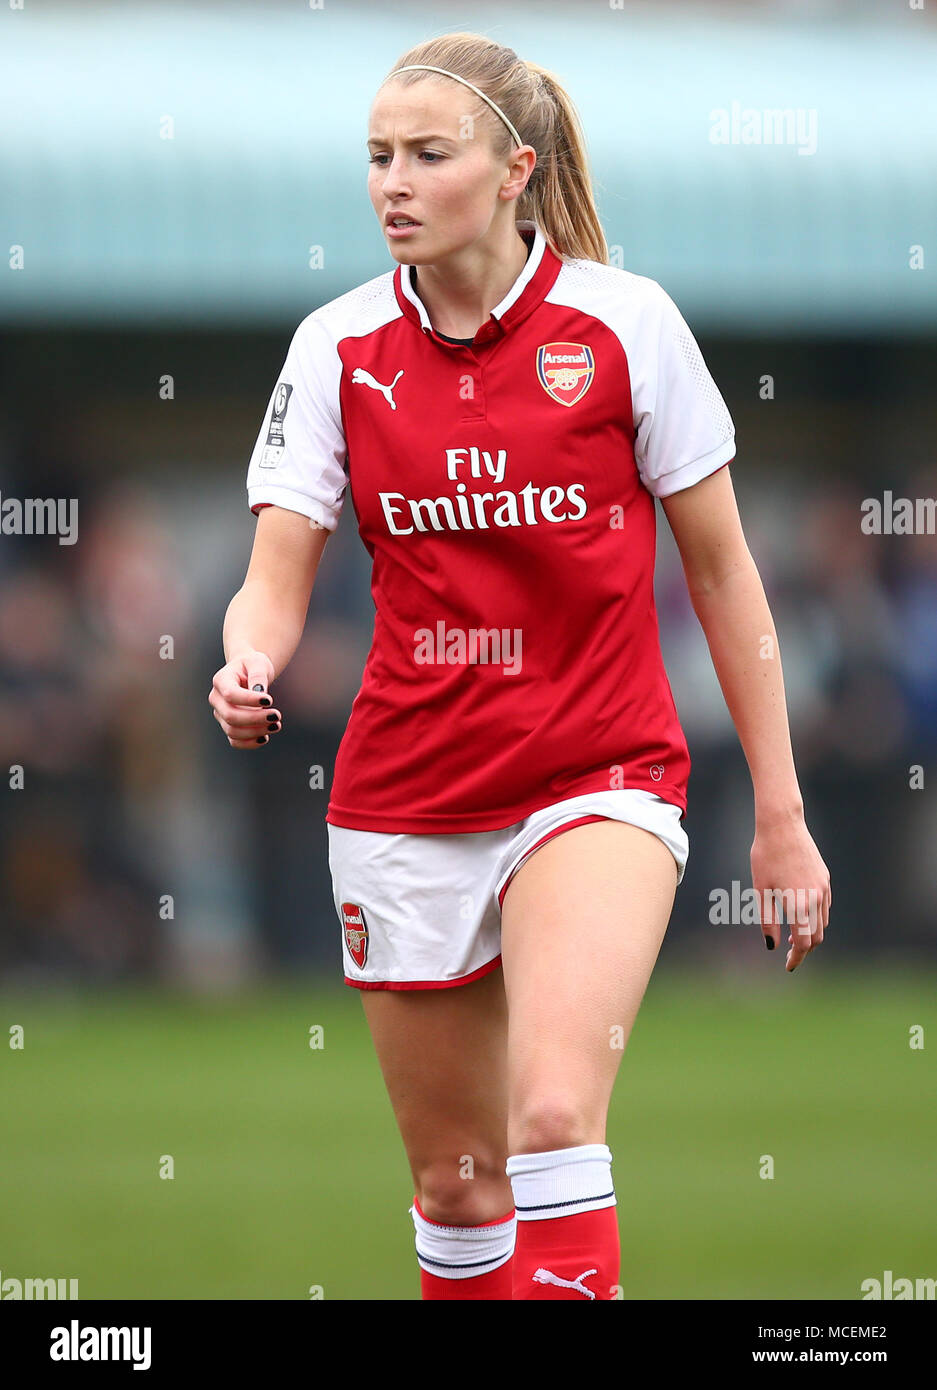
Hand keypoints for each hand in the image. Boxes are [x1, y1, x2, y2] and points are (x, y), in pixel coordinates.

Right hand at [208, 649, 280, 748]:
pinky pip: (235, 741)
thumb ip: (258, 675)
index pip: (231, 694)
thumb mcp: (258, 663)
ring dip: (256, 732)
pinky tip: (265, 737)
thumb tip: (261, 693)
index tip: (270, 700)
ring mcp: (220, 714)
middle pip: (231, 716)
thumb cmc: (253, 666)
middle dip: (256, 719)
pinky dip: (250, 743)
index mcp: (221, 680)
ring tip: (276, 725)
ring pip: (232, 731)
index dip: (249, 700)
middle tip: (277, 715)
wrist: (248, 673)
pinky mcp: (228, 726)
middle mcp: (216, 698)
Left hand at [751, 814, 830, 971]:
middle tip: (788, 954)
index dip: (796, 958)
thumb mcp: (761, 890)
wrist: (782, 826)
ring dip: (811, 934)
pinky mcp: (825, 879)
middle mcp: (816, 898)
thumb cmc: (765, 857)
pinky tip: (801, 915)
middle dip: (804, 949)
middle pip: (816, 937)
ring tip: (792, 935)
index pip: (803, 944)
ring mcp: (824, 888)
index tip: (787, 966)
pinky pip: (825, 907)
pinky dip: (816, 918)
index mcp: (799, 904)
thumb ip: (767, 920)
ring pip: (823, 923)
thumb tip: (772, 946)